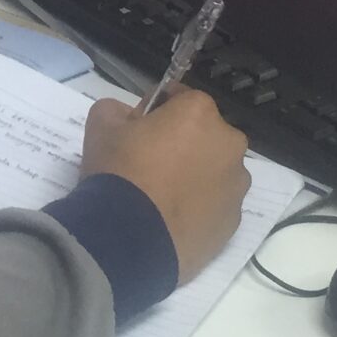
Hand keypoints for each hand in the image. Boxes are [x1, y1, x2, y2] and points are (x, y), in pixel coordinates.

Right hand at [81, 90, 251, 279]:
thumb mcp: (100, 125)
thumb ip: (117, 109)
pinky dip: (199, 207)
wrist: (129, 238)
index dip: (156, 112)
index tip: (138, 131)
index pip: (180, 98)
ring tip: (162, 198)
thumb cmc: (119, 172)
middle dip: (182, 143)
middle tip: (149, 166)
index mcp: (200, 113)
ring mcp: (236, 185)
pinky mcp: (233, 220)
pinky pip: (215, 204)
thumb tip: (129, 118)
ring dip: (195, 175)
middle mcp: (229, 143)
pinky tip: (171, 218)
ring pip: (214, 170)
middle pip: (204, 135)